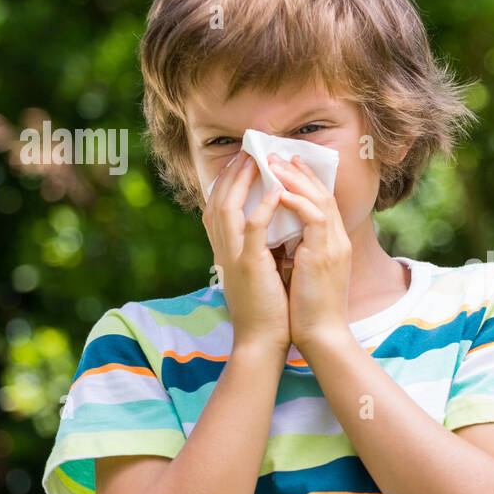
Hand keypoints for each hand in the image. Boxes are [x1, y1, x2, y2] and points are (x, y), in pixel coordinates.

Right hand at [202, 150, 290, 355]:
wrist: (262, 342)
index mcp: (225, 251)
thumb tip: (271, 230)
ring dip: (243, 181)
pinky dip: (262, 208)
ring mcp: (233, 257)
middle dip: (233, 173)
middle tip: (248, 151)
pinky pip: (253, 230)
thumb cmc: (266, 309)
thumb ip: (257, 249)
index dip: (226, 182)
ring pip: (229, 208)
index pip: (218, 207)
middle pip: (218, 200)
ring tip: (258, 160)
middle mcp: (223, 250)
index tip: (241, 162)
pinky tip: (276, 191)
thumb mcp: (257, 273)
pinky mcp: (249, 266)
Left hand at [270, 153, 351, 354]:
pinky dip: (297, 201)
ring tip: (274, 163)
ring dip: (295, 179)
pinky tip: (279, 191)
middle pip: (322, 193)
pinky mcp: (325, 254)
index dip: (303, 182)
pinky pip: (314, 217)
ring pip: (319, 198)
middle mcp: (337, 240)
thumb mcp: (302, 273)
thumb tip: (277, 237)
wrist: (321, 335)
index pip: (320, 203)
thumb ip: (296, 250)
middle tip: (277, 153)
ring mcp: (334, 245)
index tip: (285, 166)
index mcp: (331, 244)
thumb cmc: (307, 311)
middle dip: (299, 172)